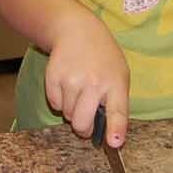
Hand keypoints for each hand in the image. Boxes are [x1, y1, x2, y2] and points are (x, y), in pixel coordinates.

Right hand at [42, 13, 129, 145]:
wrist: (77, 30)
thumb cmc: (103, 57)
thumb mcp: (119, 75)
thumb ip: (117, 104)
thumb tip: (111, 137)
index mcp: (115, 83)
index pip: (117, 111)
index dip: (115, 129)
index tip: (113, 142)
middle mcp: (93, 82)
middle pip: (82, 123)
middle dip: (84, 128)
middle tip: (87, 121)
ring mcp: (71, 80)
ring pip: (68, 116)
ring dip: (72, 111)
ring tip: (79, 91)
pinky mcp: (53, 78)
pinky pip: (55, 104)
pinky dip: (60, 101)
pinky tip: (67, 84)